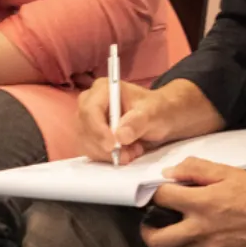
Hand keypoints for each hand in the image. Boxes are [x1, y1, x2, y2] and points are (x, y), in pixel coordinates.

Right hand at [78, 77, 225, 163]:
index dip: (98, 130)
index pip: (90, 110)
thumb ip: (137, 122)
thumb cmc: (157, 110)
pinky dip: (107, 157)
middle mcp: (90, 102)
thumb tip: (120, 136)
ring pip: (86, 142)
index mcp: (103, 89)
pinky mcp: (91, 135)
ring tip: (133, 152)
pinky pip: (91, 150)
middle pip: (84, 128)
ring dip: (107, 154)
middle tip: (129, 154)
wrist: (161, 118)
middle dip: (104, 146)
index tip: (112, 147)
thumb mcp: (153, 113)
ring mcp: (89, 120)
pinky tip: (126, 153)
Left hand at [139, 158, 245, 246]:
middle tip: (152, 222)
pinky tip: (206, 238)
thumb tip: (168, 173)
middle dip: (147, 230)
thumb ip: (195, 169)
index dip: (154, 193)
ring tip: (179, 229)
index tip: (156, 193)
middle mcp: (200, 231)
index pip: (160, 198)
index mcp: (200, 204)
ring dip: (172, 240)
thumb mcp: (227, 172)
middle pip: (156, 240)